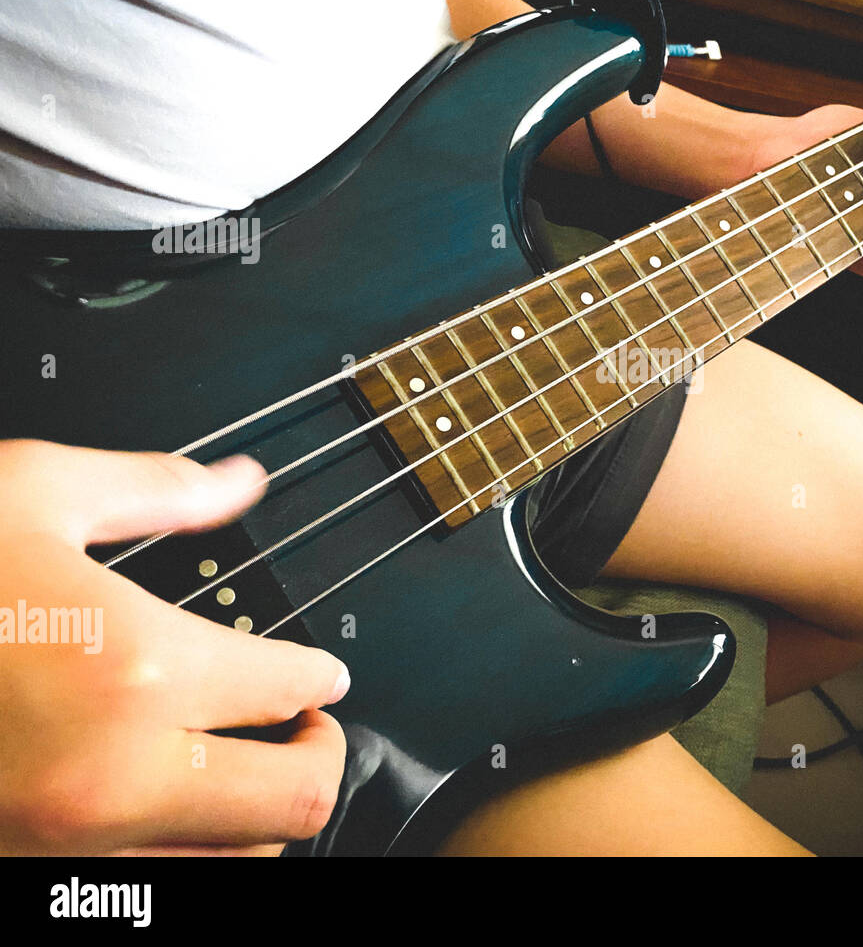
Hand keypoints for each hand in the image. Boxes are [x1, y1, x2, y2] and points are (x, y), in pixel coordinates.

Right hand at [0, 440, 349, 855]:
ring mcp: (64, 850)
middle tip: (308, 727)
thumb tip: (238, 480)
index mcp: (135, 667)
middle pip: (294, 799)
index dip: (318, 675)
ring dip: (255, 814)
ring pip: (233, 862)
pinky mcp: (19, 880)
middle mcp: (114, 776)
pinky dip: (179, 855)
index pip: (288, 685)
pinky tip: (159, 808)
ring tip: (241, 767)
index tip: (321, 675)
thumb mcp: (28, 495)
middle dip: (318, 757)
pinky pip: (144, 893)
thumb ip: (154, 489)